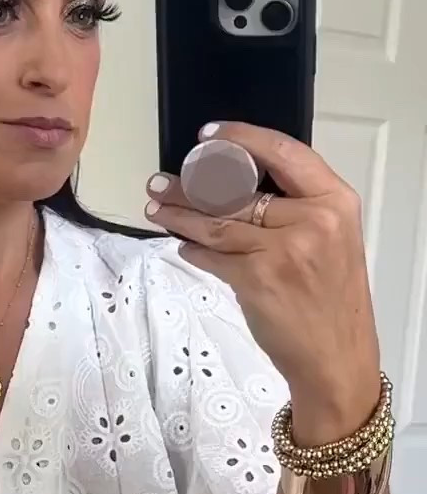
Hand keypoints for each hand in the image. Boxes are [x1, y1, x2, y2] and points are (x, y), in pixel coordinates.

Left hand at [146, 122, 382, 442]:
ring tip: (156, 208)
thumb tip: (237, 186)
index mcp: (335, 200)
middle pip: (239, 190)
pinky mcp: (257, 278)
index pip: (283, 152)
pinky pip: (212, 256)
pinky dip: (192, 250)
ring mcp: (284, 249)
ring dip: (180, 215)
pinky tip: (181, 245)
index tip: (208, 136)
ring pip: (217, 222)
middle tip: (161, 182)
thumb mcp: (333, 240)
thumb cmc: (332, 301)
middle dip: (192, 184)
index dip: (241, 138)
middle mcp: (313, 219)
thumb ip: (298, 209)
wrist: (336, 357)